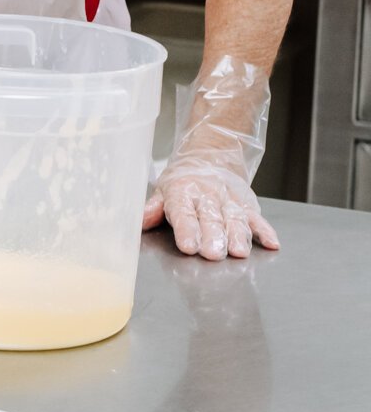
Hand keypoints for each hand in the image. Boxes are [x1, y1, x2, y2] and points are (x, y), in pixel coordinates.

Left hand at [143, 154, 278, 260]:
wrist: (210, 157)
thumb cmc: (184, 181)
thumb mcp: (163, 190)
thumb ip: (153, 208)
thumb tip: (140, 221)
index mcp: (183, 192)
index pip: (184, 212)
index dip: (186, 229)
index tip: (188, 246)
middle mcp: (208, 196)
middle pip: (211, 218)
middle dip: (212, 237)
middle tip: (213, 254)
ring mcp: (230, 200)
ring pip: (235, 219)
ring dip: (237, 236)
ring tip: (238, 252)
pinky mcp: (248, 205)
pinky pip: (257, 218)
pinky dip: (265, 231)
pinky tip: (271, 243)